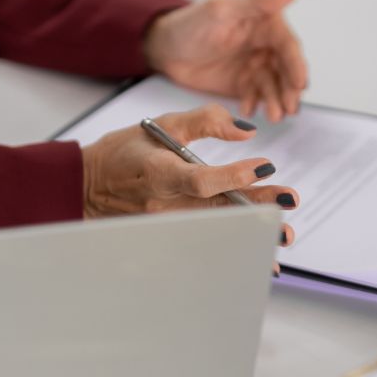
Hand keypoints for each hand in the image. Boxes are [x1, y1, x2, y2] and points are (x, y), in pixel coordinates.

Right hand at [81, 104, 297, 248]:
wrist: (87, 186)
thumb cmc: (126, 151)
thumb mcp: (163, 124)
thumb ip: (206, 121)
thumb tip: (247, 132)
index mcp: (160, 172)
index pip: (201, 180)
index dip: (234, 177)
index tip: (265, 167)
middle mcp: (163, 203)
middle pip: (217, 210)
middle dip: (256, 209)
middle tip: (289, 205)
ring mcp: (165, 224)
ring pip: (215, 231)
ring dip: (250, 234)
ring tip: (282, 238)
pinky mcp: (167, 235)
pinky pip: (205, 240)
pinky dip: (232, 246)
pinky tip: (257, 255)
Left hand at [144, 0, 307, 121]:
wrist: (164, 49)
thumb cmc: (189, 23)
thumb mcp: (222, 9)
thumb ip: (258, 2)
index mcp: (265, 23)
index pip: (288, 46)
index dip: (297, 65)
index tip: (300, 83)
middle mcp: (265, 45)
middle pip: (286, 70)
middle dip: (290, 90)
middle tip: (289, 107)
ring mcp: (255, 66)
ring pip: (275, 86)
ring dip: (277, 101)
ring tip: (274, 115)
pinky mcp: (244, 85)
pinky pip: (257, 97)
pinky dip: (257, 105)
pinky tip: (248, 110)